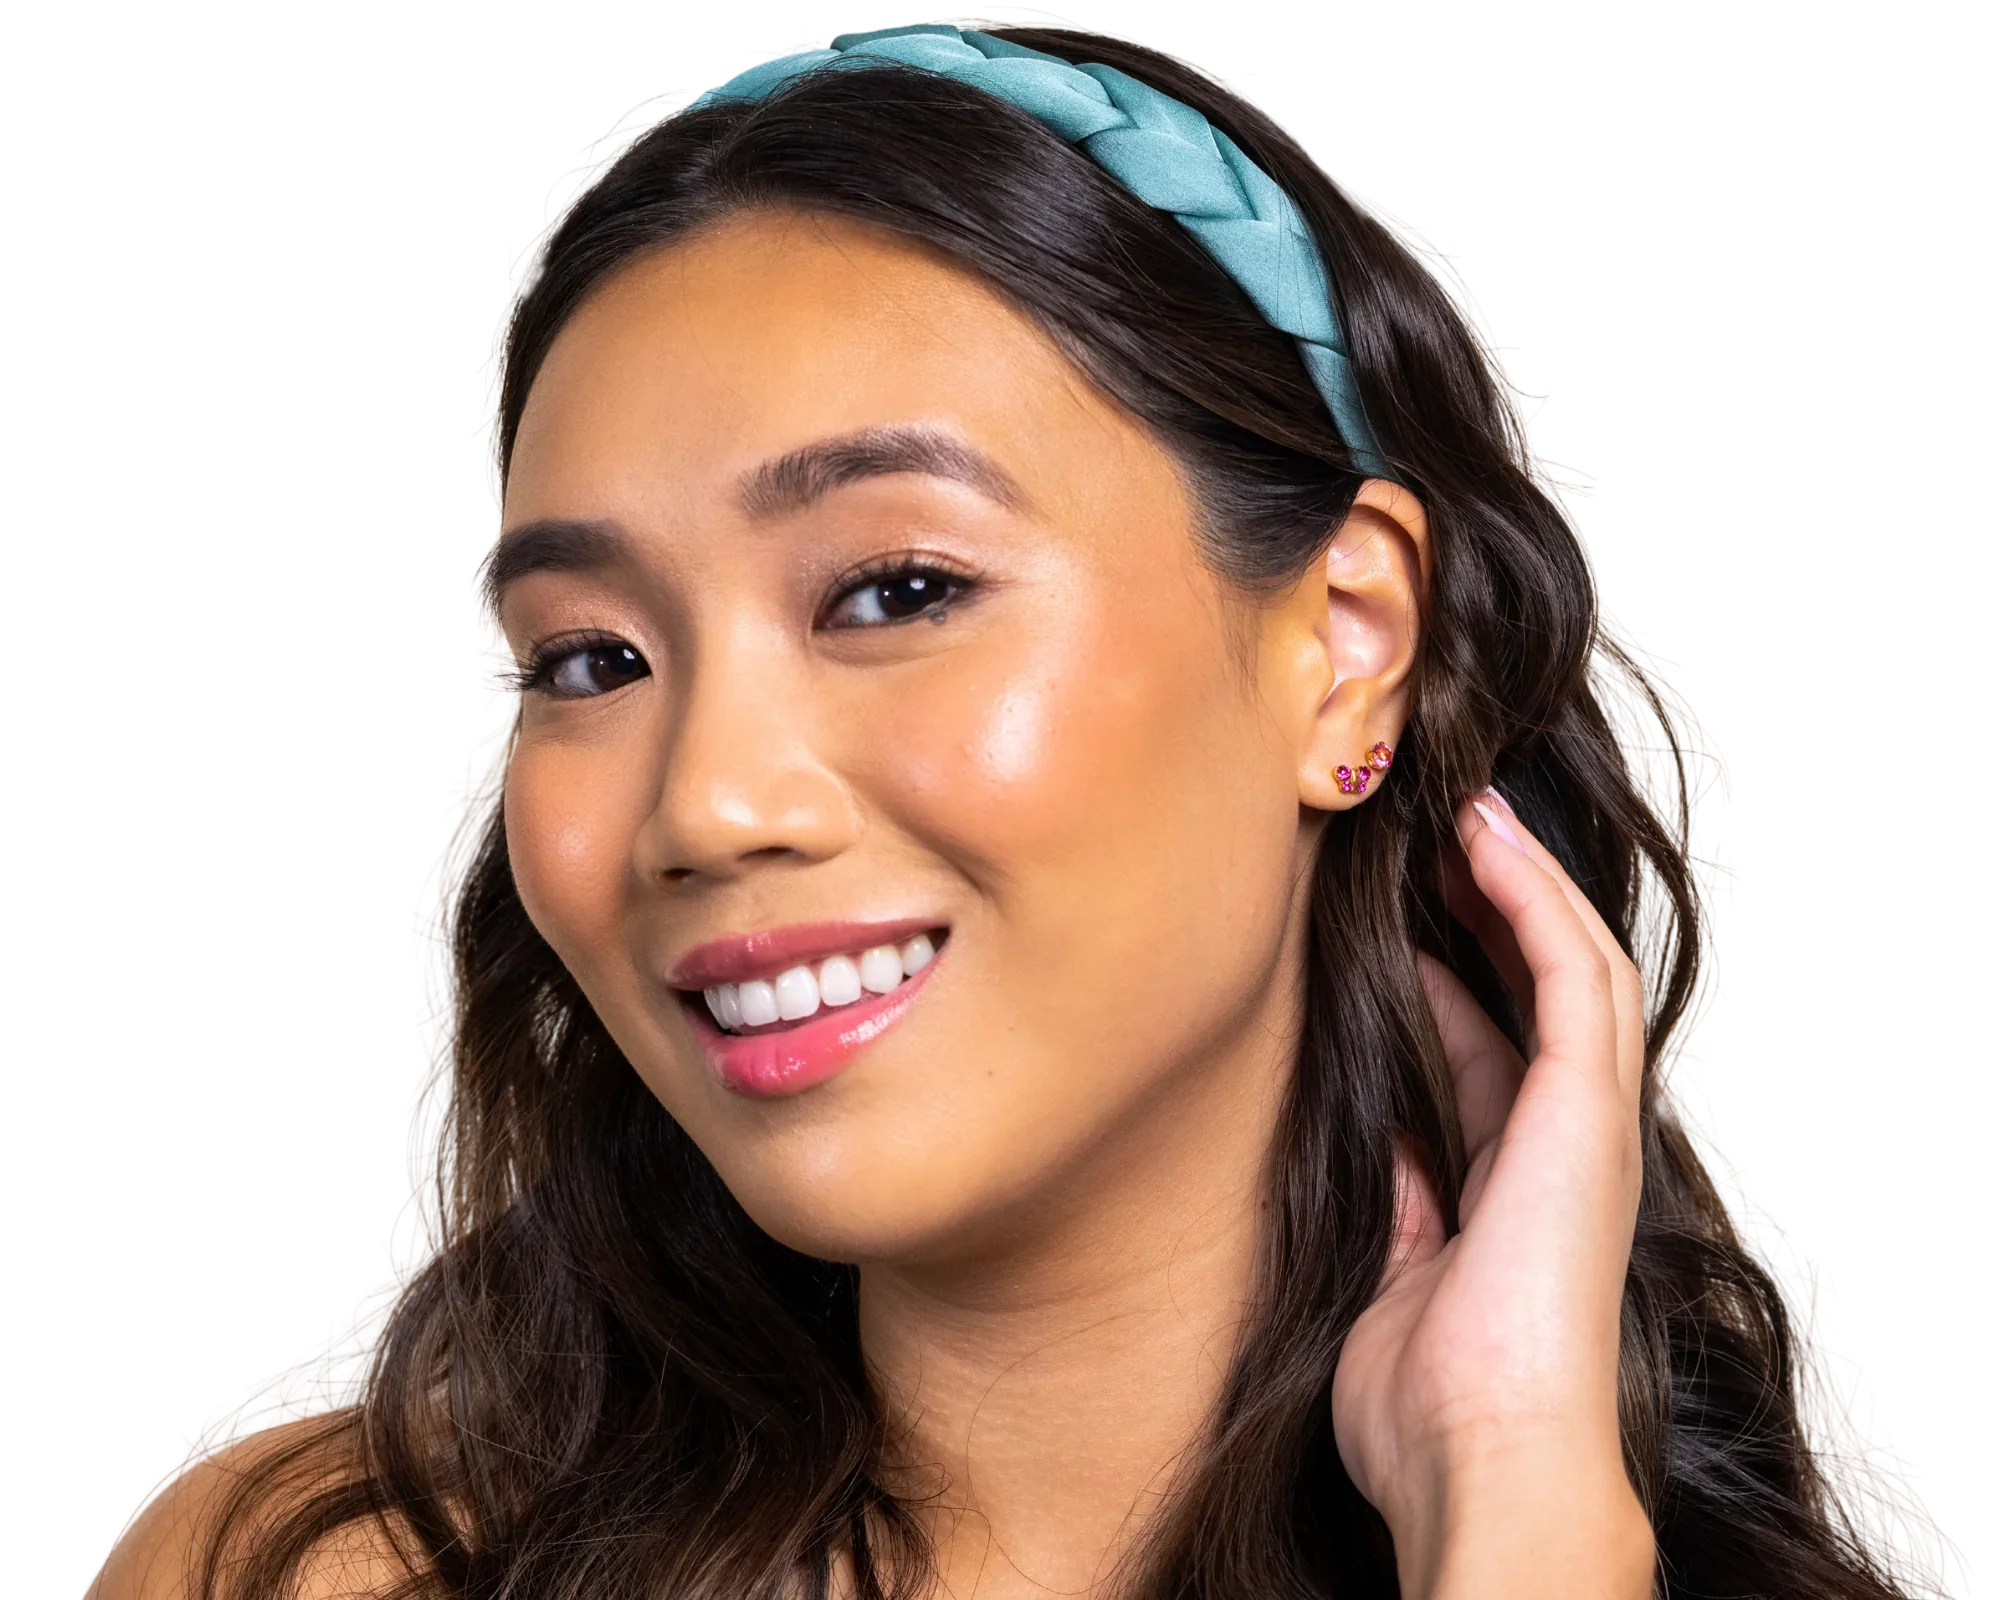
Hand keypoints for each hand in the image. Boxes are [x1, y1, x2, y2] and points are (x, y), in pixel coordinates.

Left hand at [1329, 791, 1654, 1599]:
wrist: (1481, 1459)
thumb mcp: (1389, 1277)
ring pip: (1574, 961)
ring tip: (1466, 809)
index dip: (1446, 976)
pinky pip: (1571, 972)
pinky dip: (1530, 897)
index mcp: (1515, 1182)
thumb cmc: (1424, 1402)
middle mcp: (1563, 1142)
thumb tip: (1379, 1146)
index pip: (1486, 1050)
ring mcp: (1587, 1122)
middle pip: (1540, 990)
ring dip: (1519, 879)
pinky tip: (1483, 838)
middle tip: (1435, 835)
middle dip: (1493, 908)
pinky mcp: (1590, 1108)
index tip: (1393, 920)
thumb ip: (1396, 1204)